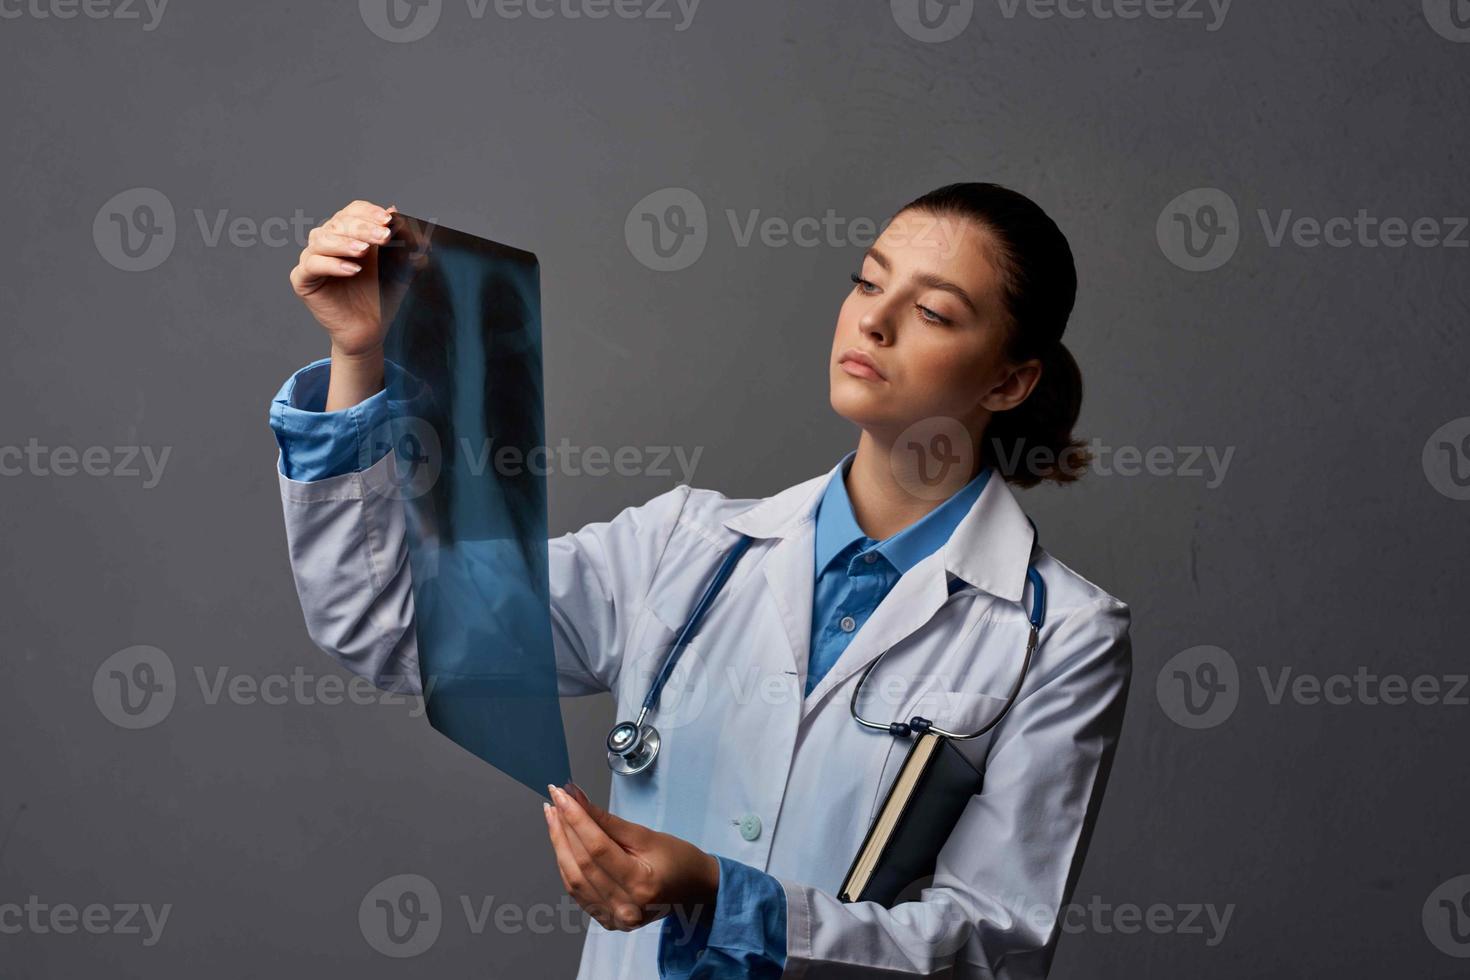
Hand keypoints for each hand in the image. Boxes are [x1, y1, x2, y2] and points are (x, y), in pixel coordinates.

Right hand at [289, 199, 395, 357]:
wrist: (371, 329)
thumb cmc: (382, 296)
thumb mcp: (398, 266)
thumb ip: (401, 242)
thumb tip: (398, 212)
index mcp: (348, 232)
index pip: (353, 211)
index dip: (369, 212)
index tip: (388, 219)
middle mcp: (328, 241)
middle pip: (339, 223)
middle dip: (363, 228)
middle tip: (383, 237)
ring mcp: (313, 258)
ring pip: (321, 239)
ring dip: (345, 243)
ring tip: (363, 251)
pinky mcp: (302, 279)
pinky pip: (312, 265)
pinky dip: (332, 265)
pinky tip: (352, 270)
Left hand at [543, 783, 719, 932]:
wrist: (694, 889)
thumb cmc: (677, 859)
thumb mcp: (646, 835)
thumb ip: (607, 820)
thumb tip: (576, 797)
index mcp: (641, 885)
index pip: (597, 848)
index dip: (576, 818)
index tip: (561, 793)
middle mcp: (625, 908)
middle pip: (582, 864)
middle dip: (563, 828)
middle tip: (554, 800)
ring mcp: (615, 919)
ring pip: (573, 880)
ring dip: (559, 845)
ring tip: (553, 816)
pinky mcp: (607, 921)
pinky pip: (578, 892)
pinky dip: (566, 865)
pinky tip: (562, 842)